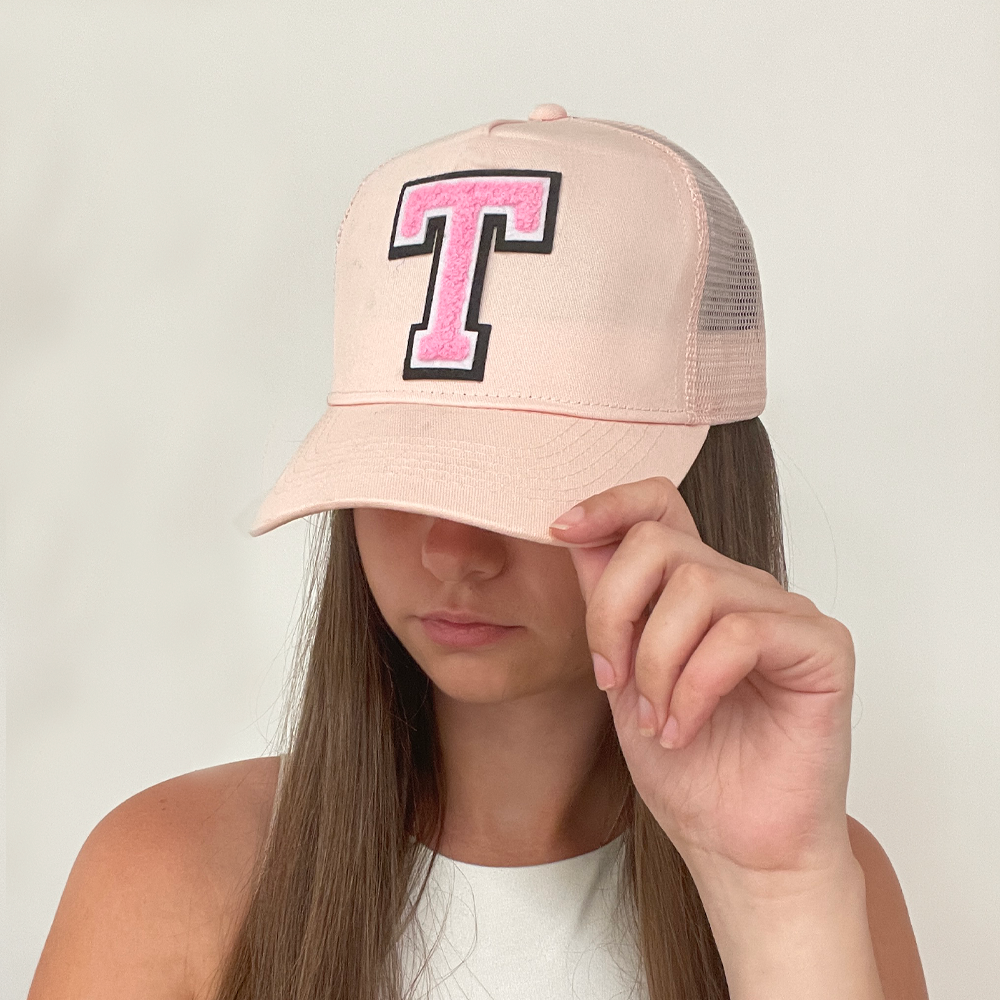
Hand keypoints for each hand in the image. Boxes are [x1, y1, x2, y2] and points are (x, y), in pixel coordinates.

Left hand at [550, 477, 856, 880]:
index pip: (659, 504)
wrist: (736, 845)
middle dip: (613, 615)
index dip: (609, 503)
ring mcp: (785, 613)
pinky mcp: (822, 647)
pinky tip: (684, 727)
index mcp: (695, 589)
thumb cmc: (687, 769)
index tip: (561, 528)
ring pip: (697, 587)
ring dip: (656, 664)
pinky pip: (740, 633)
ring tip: (655, 720)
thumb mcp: (622, 678)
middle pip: (659, 543)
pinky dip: (695, 687)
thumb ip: (609, 607)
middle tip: (613, 682)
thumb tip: (574, 535)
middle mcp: (740, 589)